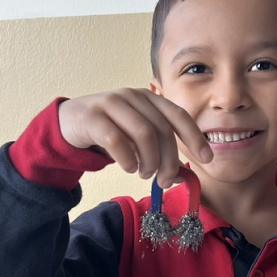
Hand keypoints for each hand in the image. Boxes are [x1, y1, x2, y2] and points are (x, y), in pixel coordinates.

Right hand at [58, 89, 212, 188]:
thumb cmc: (110, 130)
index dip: (195, 137)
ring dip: (149, 161)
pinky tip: (129, 168)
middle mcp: (133, 96)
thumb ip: (159, 152)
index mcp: (149, 99)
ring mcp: (111, 103)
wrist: (69, 121)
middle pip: (162, 130)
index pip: (178, 116)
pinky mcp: (92, 116)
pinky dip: (127, 159)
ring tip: (144, 174)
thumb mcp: (137, 139)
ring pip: (143, 134)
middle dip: (168, 160)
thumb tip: (182, 176)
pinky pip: (117, 140)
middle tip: (164, 180)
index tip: (206, 159)